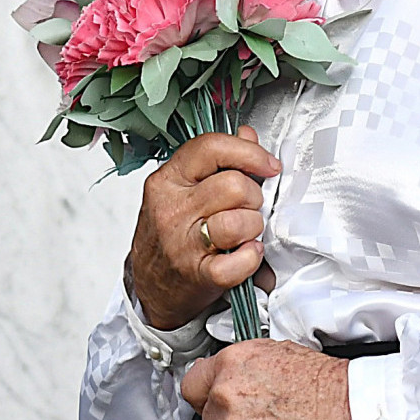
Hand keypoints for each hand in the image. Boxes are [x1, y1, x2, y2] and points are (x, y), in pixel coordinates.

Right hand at [127, 126, 279, 329]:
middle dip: (254, 195)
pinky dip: (252, 258)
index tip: (268, 164)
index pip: (211, 147)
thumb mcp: (183, 190)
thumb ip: (216, 160)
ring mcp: (183, 243)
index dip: (248, 152)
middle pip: (233, 185)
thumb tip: (247, 134)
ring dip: (253, 226)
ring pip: (238, 222)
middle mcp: (172, 208)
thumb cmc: (171, 235)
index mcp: (168, 180)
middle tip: (250, 206)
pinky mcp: (197, 275)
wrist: (151, 286)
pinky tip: (247, 253)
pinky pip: (239, 261)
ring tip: (246, 231)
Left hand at [181, 339, 361, 419]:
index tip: (211, 400)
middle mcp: (226, 398)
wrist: (350, 411)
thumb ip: (239, 364)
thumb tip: (221, 373)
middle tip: (259, 417)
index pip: (192, 385)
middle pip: (208, 419)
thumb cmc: (322, 382)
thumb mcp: (275, 351)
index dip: (204, 395)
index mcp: (230, 366)